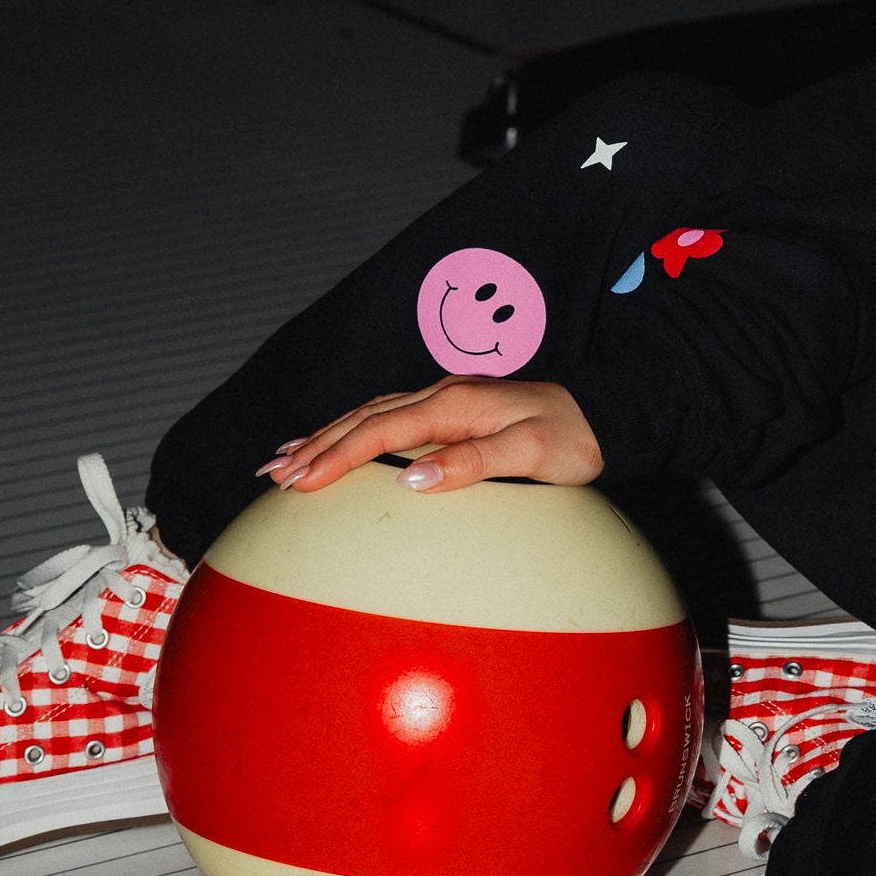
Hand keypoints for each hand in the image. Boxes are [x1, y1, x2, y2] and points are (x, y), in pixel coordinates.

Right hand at [263, 380, 603, 498]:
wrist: (605, 414)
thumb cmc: (574, 438)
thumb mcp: (533, 454)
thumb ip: (475, 464)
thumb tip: (415, 480)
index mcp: (455, 404)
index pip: (381, 430)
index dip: (337, 455)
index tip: (298, 481)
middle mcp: (444, 394)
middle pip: (364, 418)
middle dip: (314, 445)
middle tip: (270, 474)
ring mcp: (447, 399)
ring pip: (371, 414)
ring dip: (326, 436)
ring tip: (284, 460)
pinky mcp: (452, 409)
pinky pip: (389, 418)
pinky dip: (354, 430)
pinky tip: (340, 444)